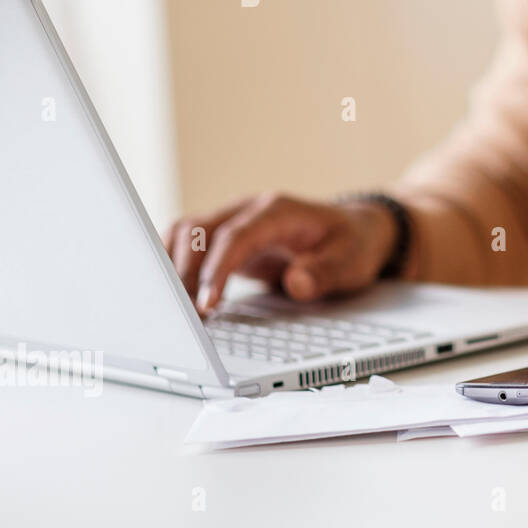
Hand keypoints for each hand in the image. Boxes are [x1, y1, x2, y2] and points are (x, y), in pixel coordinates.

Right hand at [165, 193, 398, 313]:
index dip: (217, 269)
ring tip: (173, 311)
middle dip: (184, 272)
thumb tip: (296, 283)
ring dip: (172, 268)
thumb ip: (325, 272)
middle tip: (182, 316)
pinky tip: (173, 298)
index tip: (207, 303)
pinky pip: (189, 246)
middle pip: (198, 231)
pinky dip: (175, 268)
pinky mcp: (226, 240)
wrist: (355, 230)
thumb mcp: (351, 262)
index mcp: (278, 212)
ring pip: (185, 234)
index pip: (236, 236)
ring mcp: (234, 222)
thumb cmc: (351, 244)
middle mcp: (249, 211)